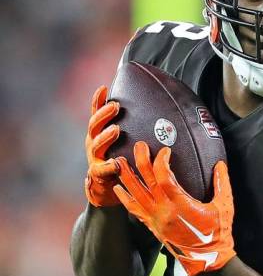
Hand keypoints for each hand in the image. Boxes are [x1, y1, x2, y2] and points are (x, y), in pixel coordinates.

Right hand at [84, 85, 121, 206]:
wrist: (108, 187)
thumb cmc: (121, 158)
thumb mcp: (125, 142)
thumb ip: (133, 128)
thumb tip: (154, 109)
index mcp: (99, 133)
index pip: (96, 113)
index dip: (97, 101)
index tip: (104, 88)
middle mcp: (94, 143)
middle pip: (95, 125)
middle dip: (104, 114)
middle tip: (115, 106)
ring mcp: (95, 158)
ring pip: (97, 145)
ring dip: (106, 136)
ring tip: (116, 129)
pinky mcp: (98, 174)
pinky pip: (102, 170)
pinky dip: (109, 166)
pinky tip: (116, 163)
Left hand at [113, 141, 235, 275]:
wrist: (208, 261)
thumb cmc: (218, 234)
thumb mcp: (224, 206)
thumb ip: (222, 183)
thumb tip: (220, 164)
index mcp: (180, 205)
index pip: (164, 177)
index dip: (162, 161)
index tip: (166, 150)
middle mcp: (163, 212)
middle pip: (146, 182)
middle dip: (140, 161)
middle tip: (138, 145)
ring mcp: (155, 221)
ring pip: (135, 196)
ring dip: (126, 178)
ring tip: (118, 162)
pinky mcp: (153, 227)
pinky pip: (134, 211)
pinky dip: (125, 198)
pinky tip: (119, 188)